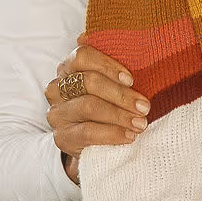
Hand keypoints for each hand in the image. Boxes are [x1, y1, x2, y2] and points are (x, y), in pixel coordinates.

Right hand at [46, 39, 148, 181]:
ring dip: (119, 115)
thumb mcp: (110, 87)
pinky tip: (129, 136)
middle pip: (88, 81)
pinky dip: (112, 133)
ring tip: (141, 122)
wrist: (93, 144)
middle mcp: (57, 88)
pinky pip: (87, 132)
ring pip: (88, 106)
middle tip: (144, 106)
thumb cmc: (106, 107)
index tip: (131, 79)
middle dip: (121, 94)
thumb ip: (118, 72)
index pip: (82, 56)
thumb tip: (143, 56)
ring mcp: (57, 113)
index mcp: (69, 68)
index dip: (107, 65)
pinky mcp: (62, 137)